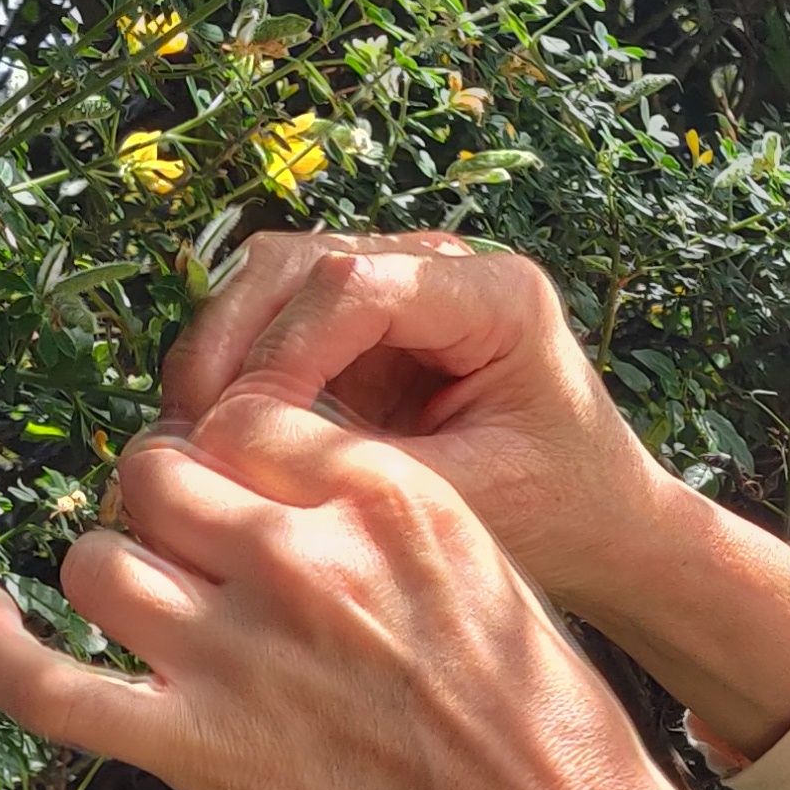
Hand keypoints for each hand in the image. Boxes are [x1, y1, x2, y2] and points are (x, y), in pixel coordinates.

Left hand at [0, 399, 789, 789]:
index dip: (226, 454)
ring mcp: (238, 651)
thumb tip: (271, 505)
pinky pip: (41, 681)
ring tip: (138, 615)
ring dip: (108, 579)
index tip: (236, 494)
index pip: (246, 417)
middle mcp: (302, 555)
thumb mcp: (486, 577)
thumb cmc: (546, 732)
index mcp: (388, 499)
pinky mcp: (194, 748)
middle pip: (156, 476)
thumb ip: (376, 526)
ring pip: (97, 561)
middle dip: (158, 506)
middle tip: (184, 555)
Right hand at [160, 230, 666, 619]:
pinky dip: (233, 373)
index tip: (236, 434)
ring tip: (186, 439)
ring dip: (219, 354)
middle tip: (184, 434)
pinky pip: (274, 325)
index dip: (280, 352)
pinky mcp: (366, 328)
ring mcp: (401, 289)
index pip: (355, 284)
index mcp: (497, 294)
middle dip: (229, 344)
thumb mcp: (470, 500)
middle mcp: (446, 268)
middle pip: (299, 264)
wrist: (605, 526)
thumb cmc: (559, 514)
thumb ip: (360, 464)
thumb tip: (230, 443)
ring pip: (270, 283)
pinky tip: (208, 439)